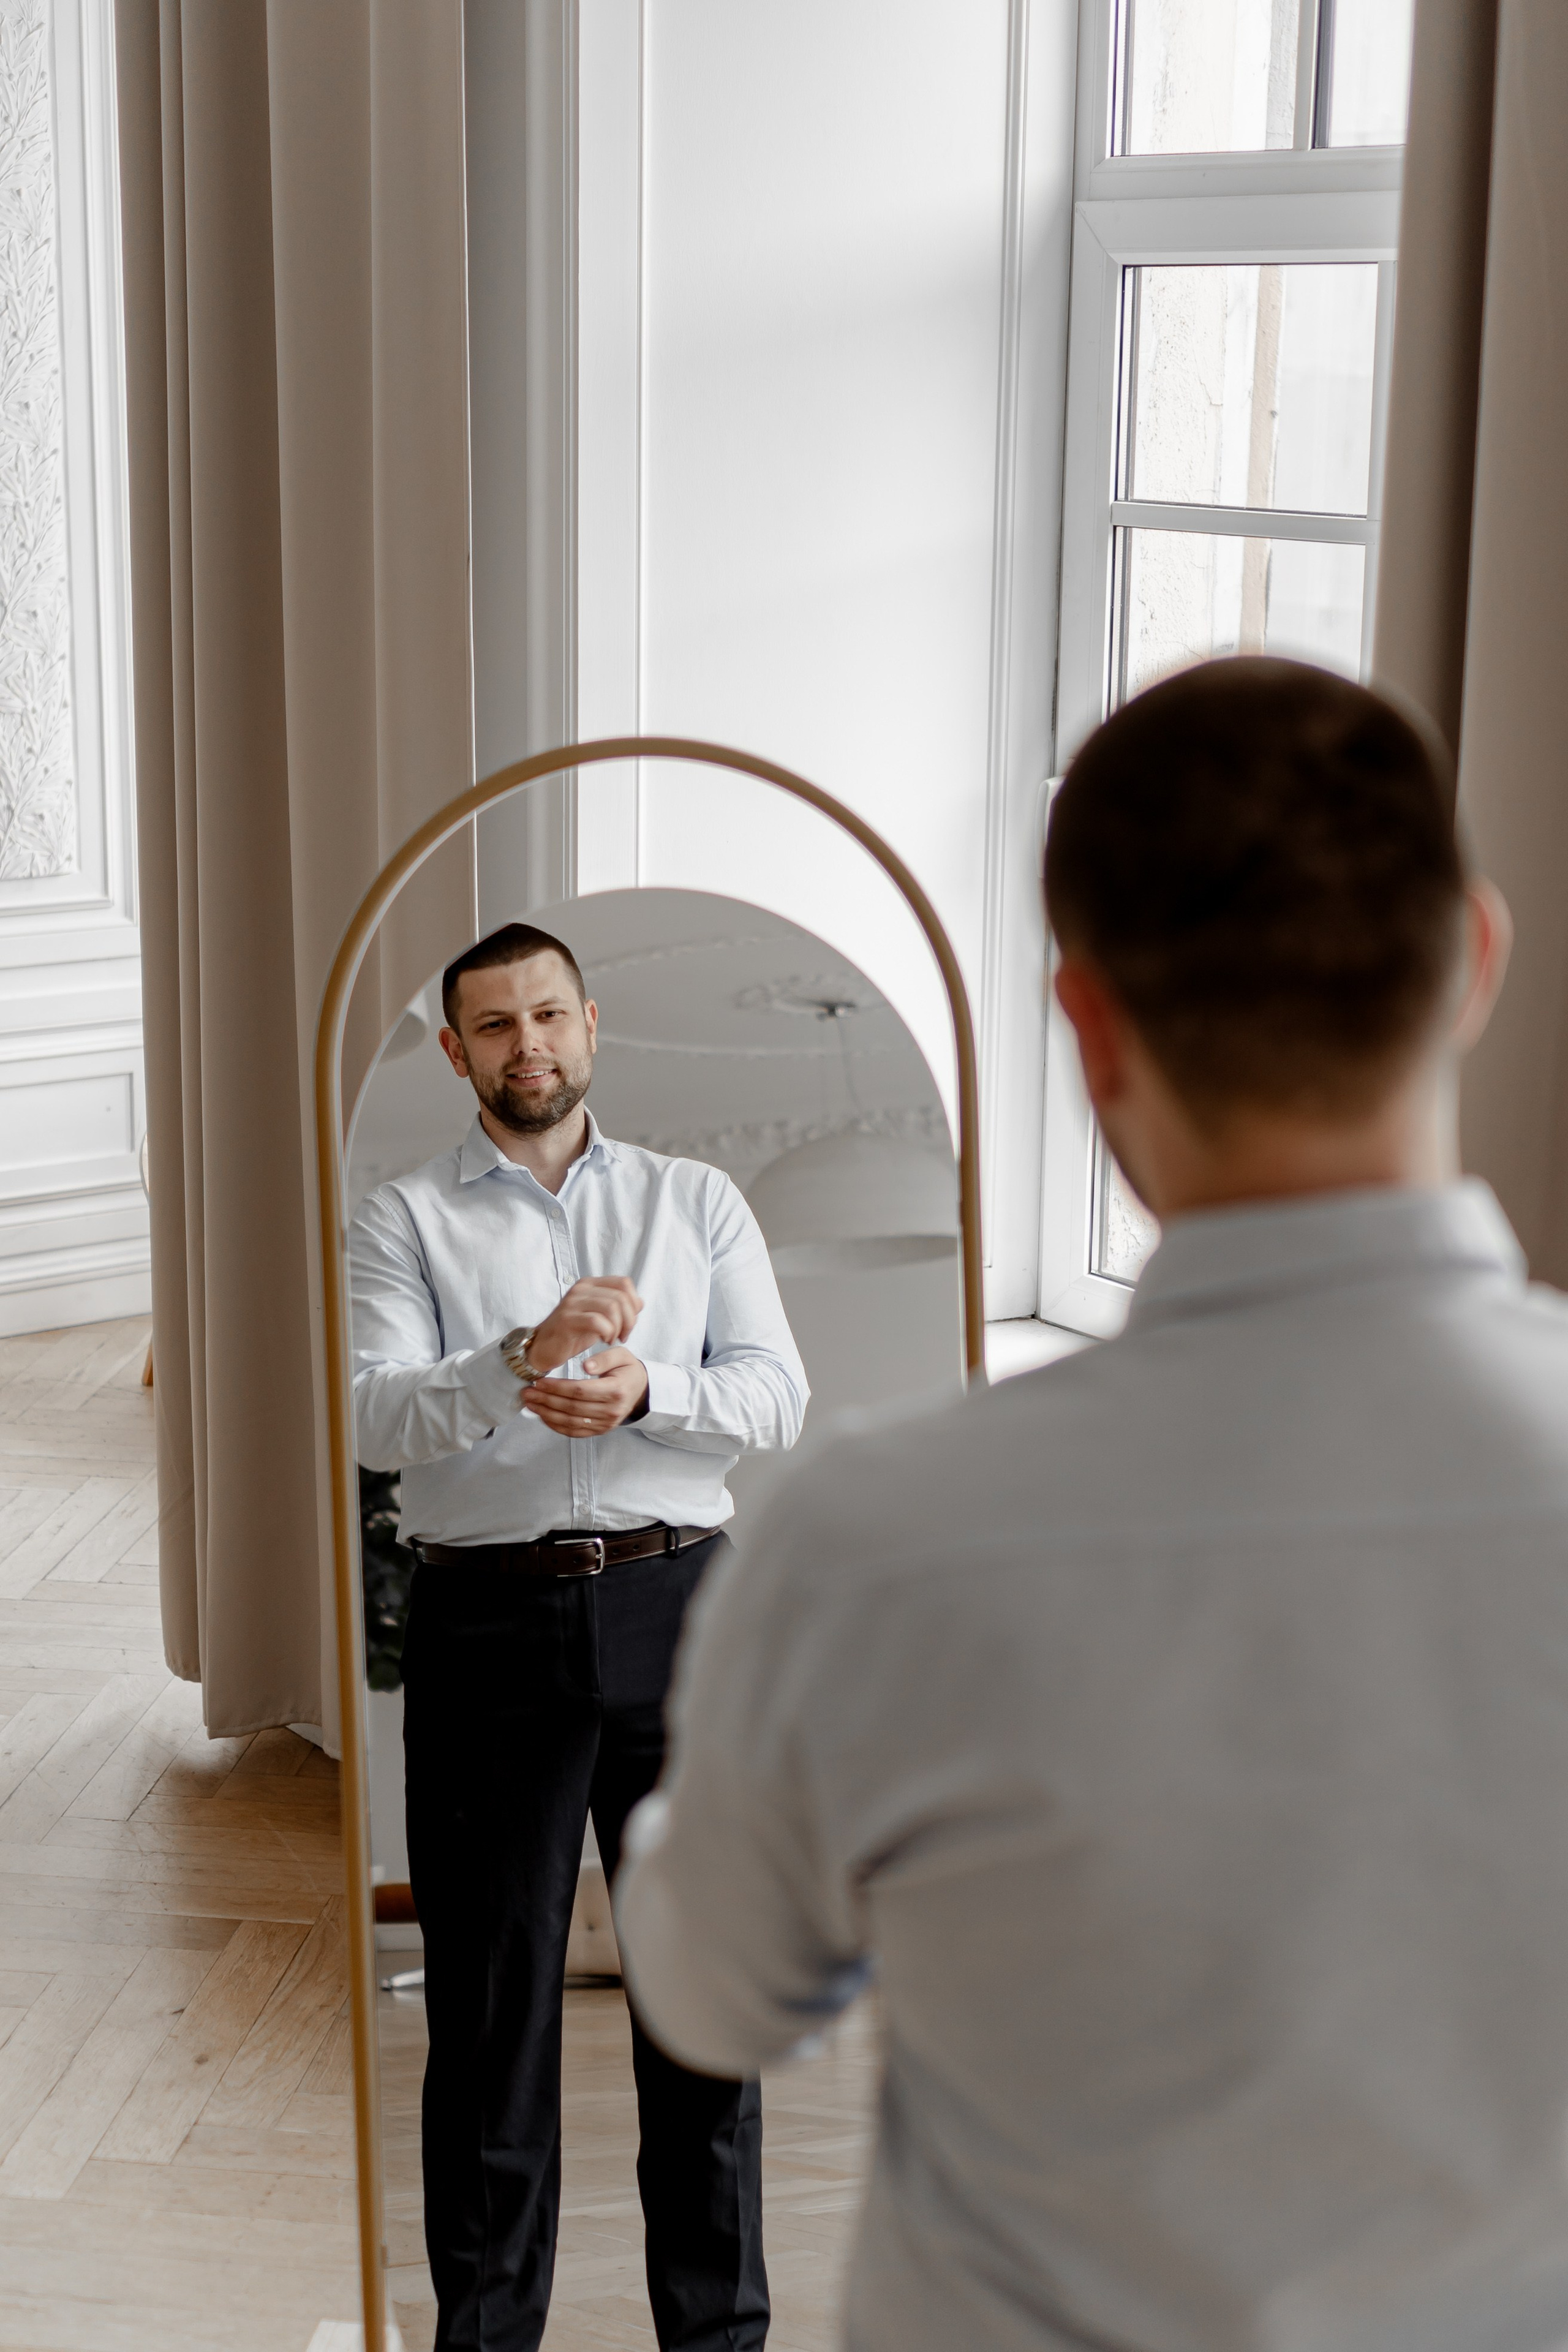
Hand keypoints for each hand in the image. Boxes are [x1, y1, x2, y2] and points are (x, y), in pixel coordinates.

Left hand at [523, 1345, 649, 1437]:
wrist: (640, 1390)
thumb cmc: (628, 1370)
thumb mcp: (622, 1356)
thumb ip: (604, 1358)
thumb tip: (586, 1366)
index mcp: (616, 1391)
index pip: (580, 1391)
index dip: (557, 1387)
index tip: (540, 1382)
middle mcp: (611, 1411)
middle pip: (572, 1408)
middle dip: (546, 1400)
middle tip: (527, 1392)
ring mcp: (606, 1424)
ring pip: (570, 1422)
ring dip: (546, 1414)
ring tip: (530, 1404)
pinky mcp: (600, 1431)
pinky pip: (574, 1432)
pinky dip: (556, 1425)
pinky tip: (543, 1416)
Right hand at [525, 1277, 642, 1374]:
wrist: (543, 1347)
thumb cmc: (573, 1333)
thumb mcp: (599, 1317)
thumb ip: (618, 1308)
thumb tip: (640, 1302)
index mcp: (590, 1284)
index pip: (624, 1283)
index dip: (633, 1303)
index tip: (629, 1323)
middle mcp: (581, 1289)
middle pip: (621, 1297)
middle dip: (629, 1320)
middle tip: (622, 1336)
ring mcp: (573, 1302)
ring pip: (611, 1308)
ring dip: (618, 1327)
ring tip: (612, 1339)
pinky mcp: (567, 1319)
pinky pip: (597, 1322)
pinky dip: (607, 1333)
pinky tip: (603, 1341)